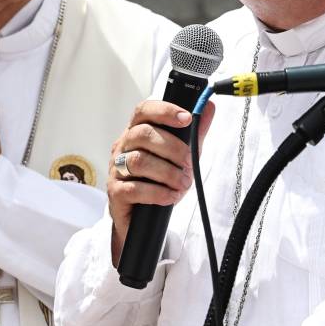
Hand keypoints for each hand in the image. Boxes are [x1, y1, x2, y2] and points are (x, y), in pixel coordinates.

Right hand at [107, 99, 214, 263]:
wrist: (140, 218)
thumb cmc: (158, 181)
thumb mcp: (180, 155)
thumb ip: (193, 133)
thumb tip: (208, 107)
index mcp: (136, 132)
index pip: (144, 111)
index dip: (165, 111)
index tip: (187, 119)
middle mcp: (122, 147)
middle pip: (143, 134)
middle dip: (173, 148)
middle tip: (189, 164)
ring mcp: (116, 169)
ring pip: (139, 161)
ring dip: (168, 172)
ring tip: (183, 183)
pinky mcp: (116, 192)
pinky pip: (135, 188)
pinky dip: (158, 192)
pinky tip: (171, 196)